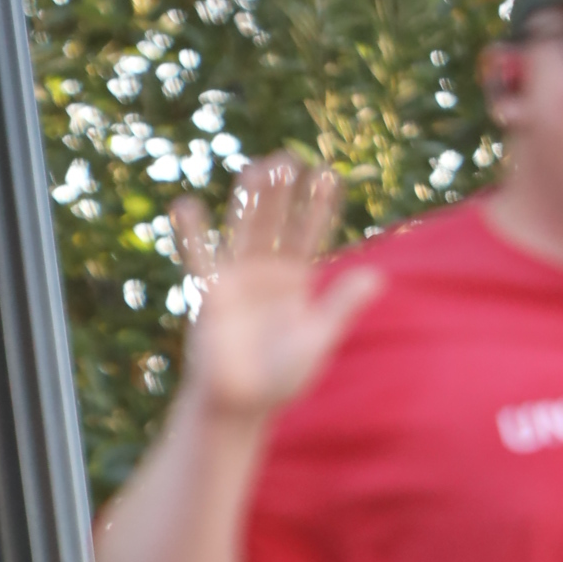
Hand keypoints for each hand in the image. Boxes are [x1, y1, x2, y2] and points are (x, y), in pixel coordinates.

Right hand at [169, 156, 384, 422]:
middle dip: (282, 194)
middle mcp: (265, 272)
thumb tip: (376, 277)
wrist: (240, 404)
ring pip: (244, 232)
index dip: (318, 207)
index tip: (329, 175)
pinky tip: (186, 206)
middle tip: (290, 157)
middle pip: (276, 224)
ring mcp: (237, 280)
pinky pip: (200, 259)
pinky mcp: (211, 295)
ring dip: (250, 202)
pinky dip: (192, 235)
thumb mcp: (318, 340)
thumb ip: (342, 307)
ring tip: (257, 168)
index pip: (309, 236)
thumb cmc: (280, 378)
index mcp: (295, 281)